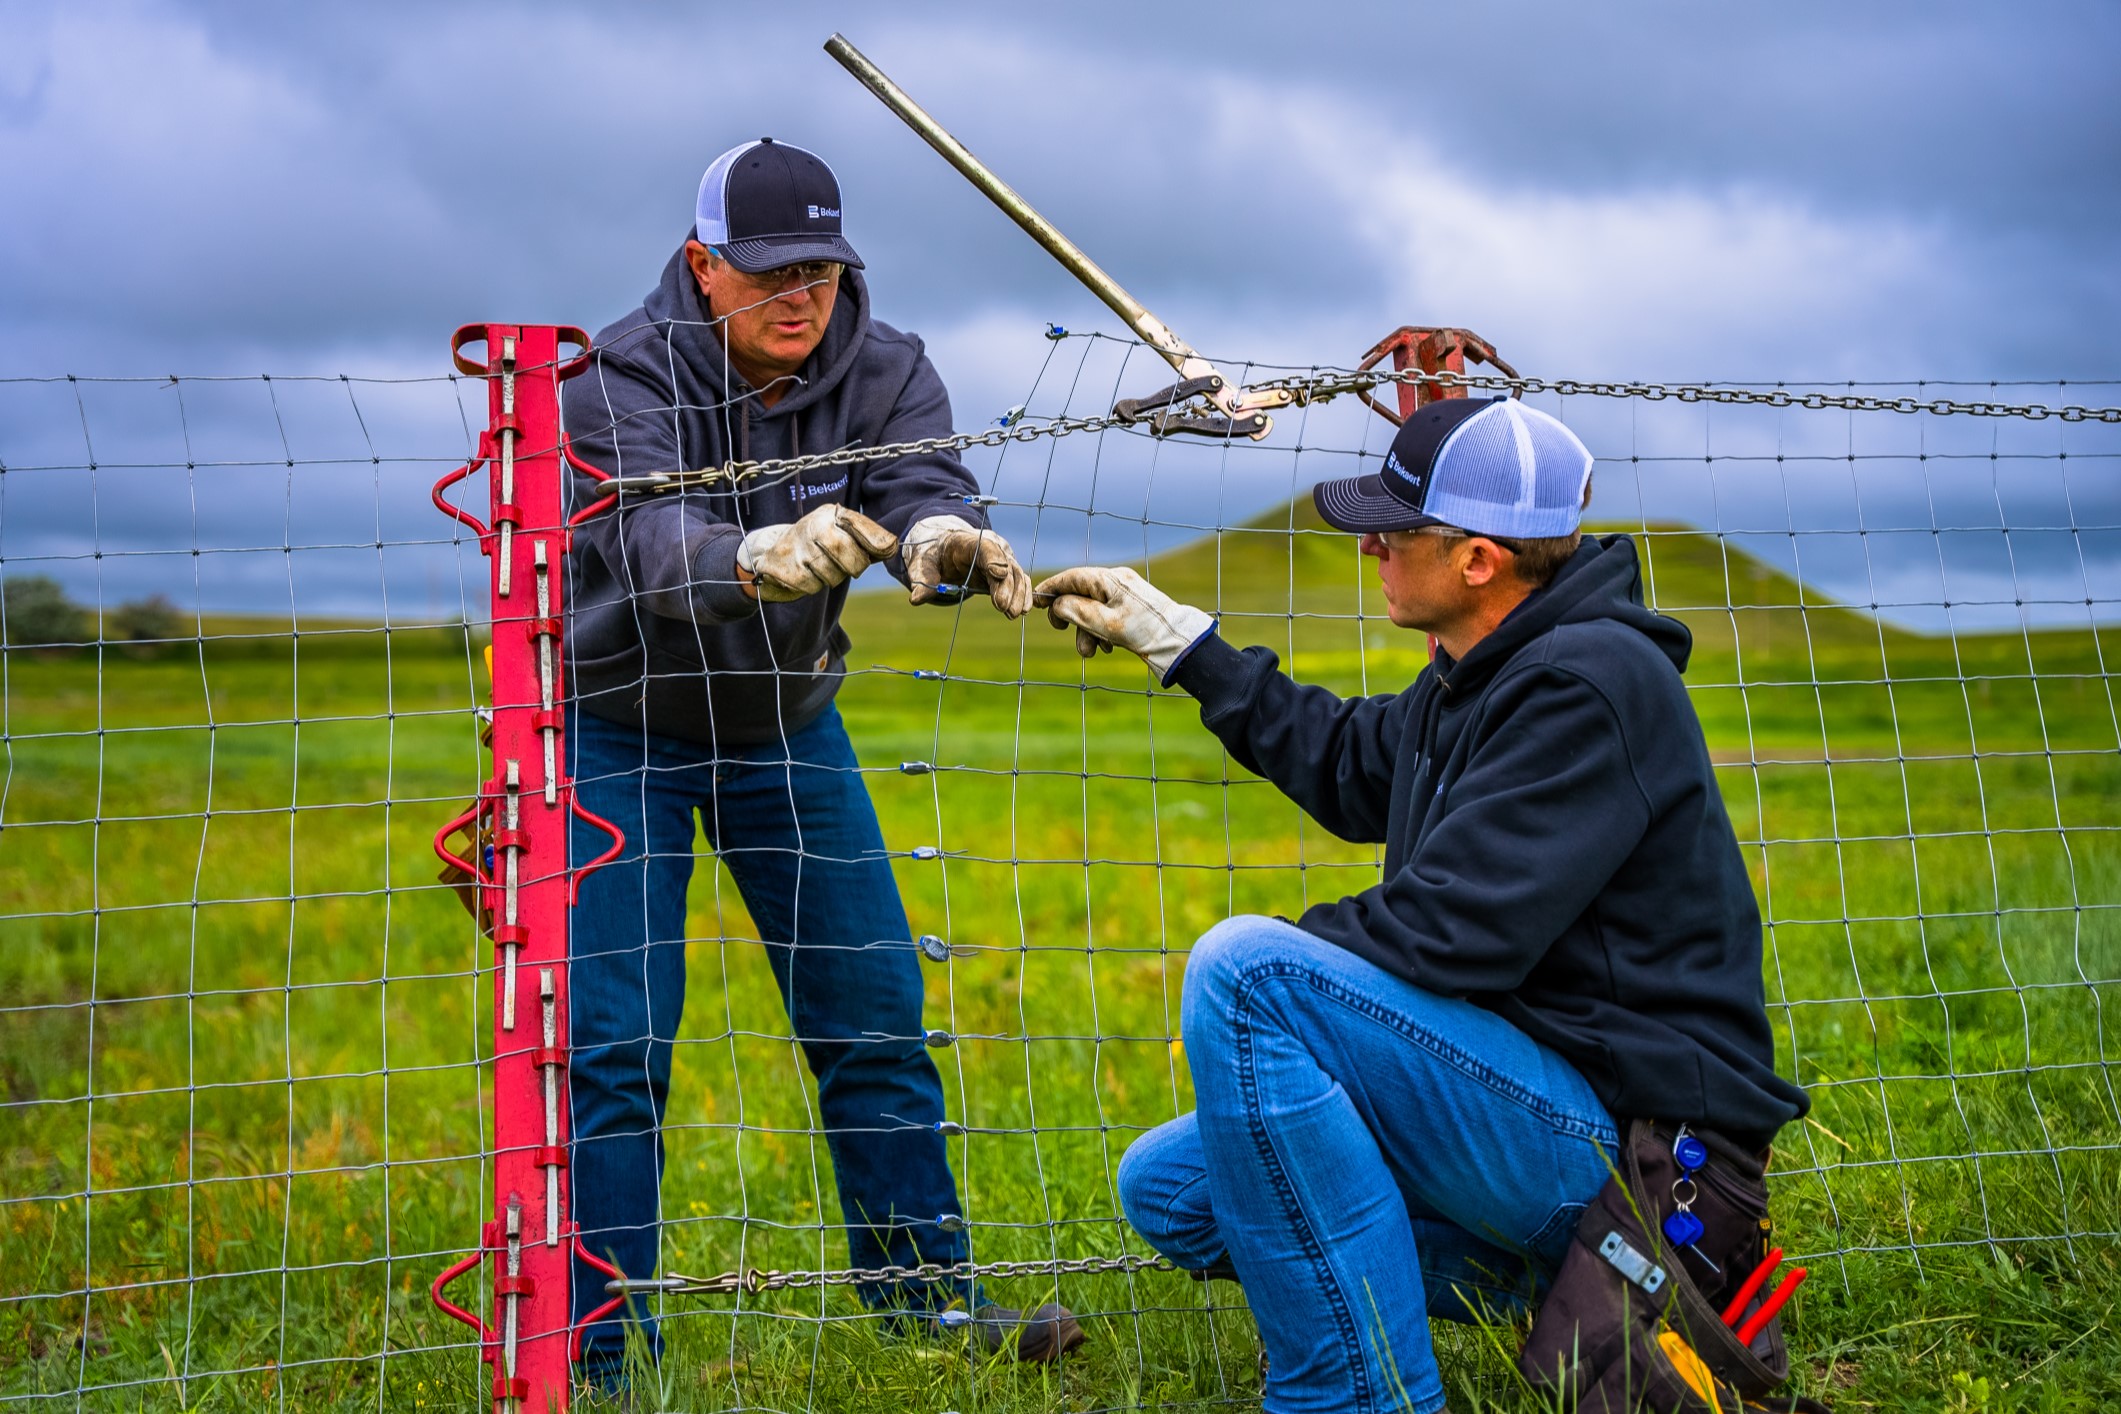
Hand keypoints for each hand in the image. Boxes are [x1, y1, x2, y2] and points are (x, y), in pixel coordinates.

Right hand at [736, 504, 898, 601]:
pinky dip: (811, 585)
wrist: (771, 549)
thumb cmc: (817, 544)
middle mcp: (811, 525)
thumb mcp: (842, 534)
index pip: (857, 524)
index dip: (875, 539)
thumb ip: (868, 540)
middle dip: (854, 566)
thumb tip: (892, 546)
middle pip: (846, 553)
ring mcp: (794, 545)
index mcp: (829, 515)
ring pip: (829, 575)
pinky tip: (804, 574)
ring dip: (830, 578)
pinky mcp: (780, 565)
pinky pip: (809, 585)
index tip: (887, 549)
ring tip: (819, 567)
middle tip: (847, 567)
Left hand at [903, 515, 1032, 617]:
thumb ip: (923, 579)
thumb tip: (916, 598)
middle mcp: (989, 546)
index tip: (999, 574)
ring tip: (1014, 614)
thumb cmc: (932, 556)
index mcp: (966, 541)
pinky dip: (1023, 593)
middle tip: (1004, 607)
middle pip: (1004, 562)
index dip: (993, 558)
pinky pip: (1019, 580)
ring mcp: (1001, 557)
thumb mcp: (922, 565)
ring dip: (1017, 593)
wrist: (943, 550)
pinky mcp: (1006, 570)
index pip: (984, 546)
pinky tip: (1023, 609)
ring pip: (1016, 572)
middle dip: (1006, 585)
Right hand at [1032, 566, 1214, 682]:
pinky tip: (1107, 647)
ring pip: (1093, 608)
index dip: (1052, 588)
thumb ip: (1076, 611)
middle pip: (1081, 594)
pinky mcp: (1131, 606)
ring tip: (1092, 652)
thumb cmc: (1142, 631)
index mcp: (1109, 579)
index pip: (1072, 577)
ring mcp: (1125, 593)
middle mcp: (1116, 581)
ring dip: (1087, 630)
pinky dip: (1101, 630)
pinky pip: (1106, 614)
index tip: (1036, 601)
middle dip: (1071, 617)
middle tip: (1061, 630)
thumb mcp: (1104, 623)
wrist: (1176, 642)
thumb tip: (1058, 604)